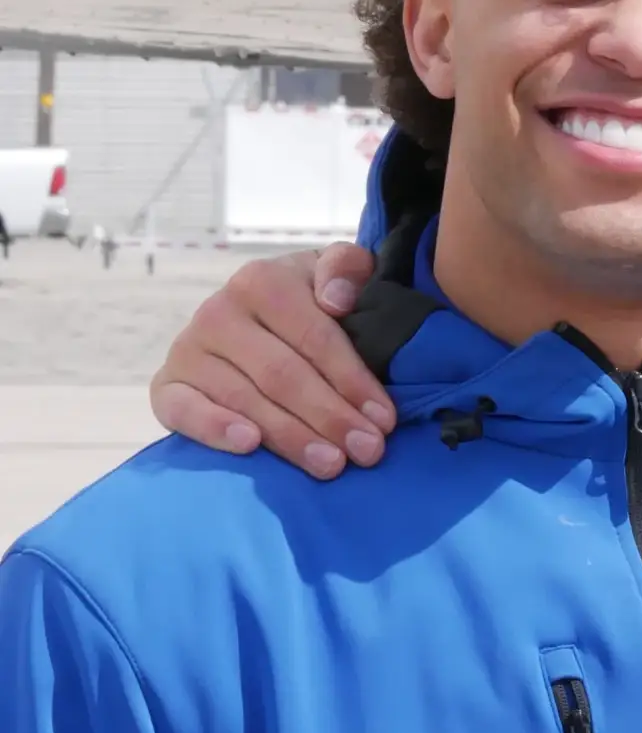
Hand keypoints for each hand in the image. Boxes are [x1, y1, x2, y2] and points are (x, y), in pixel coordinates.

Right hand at [149, 244, 393, 478]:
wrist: (250, 321)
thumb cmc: (308, 303)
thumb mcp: (333, 274)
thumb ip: (346, 267)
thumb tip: (337, 299)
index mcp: (263, 281)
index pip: (316, 337)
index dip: (353, 380)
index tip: (384, 420)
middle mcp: (219, 311)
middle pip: (282, 374)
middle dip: (329, 417)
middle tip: (367, 452)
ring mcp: (188, 350)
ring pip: (245, 399)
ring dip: (290, 436)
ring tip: (330, 465)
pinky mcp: (166, 386)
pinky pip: (184, 411)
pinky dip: (214, 428)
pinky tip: (249, 445)